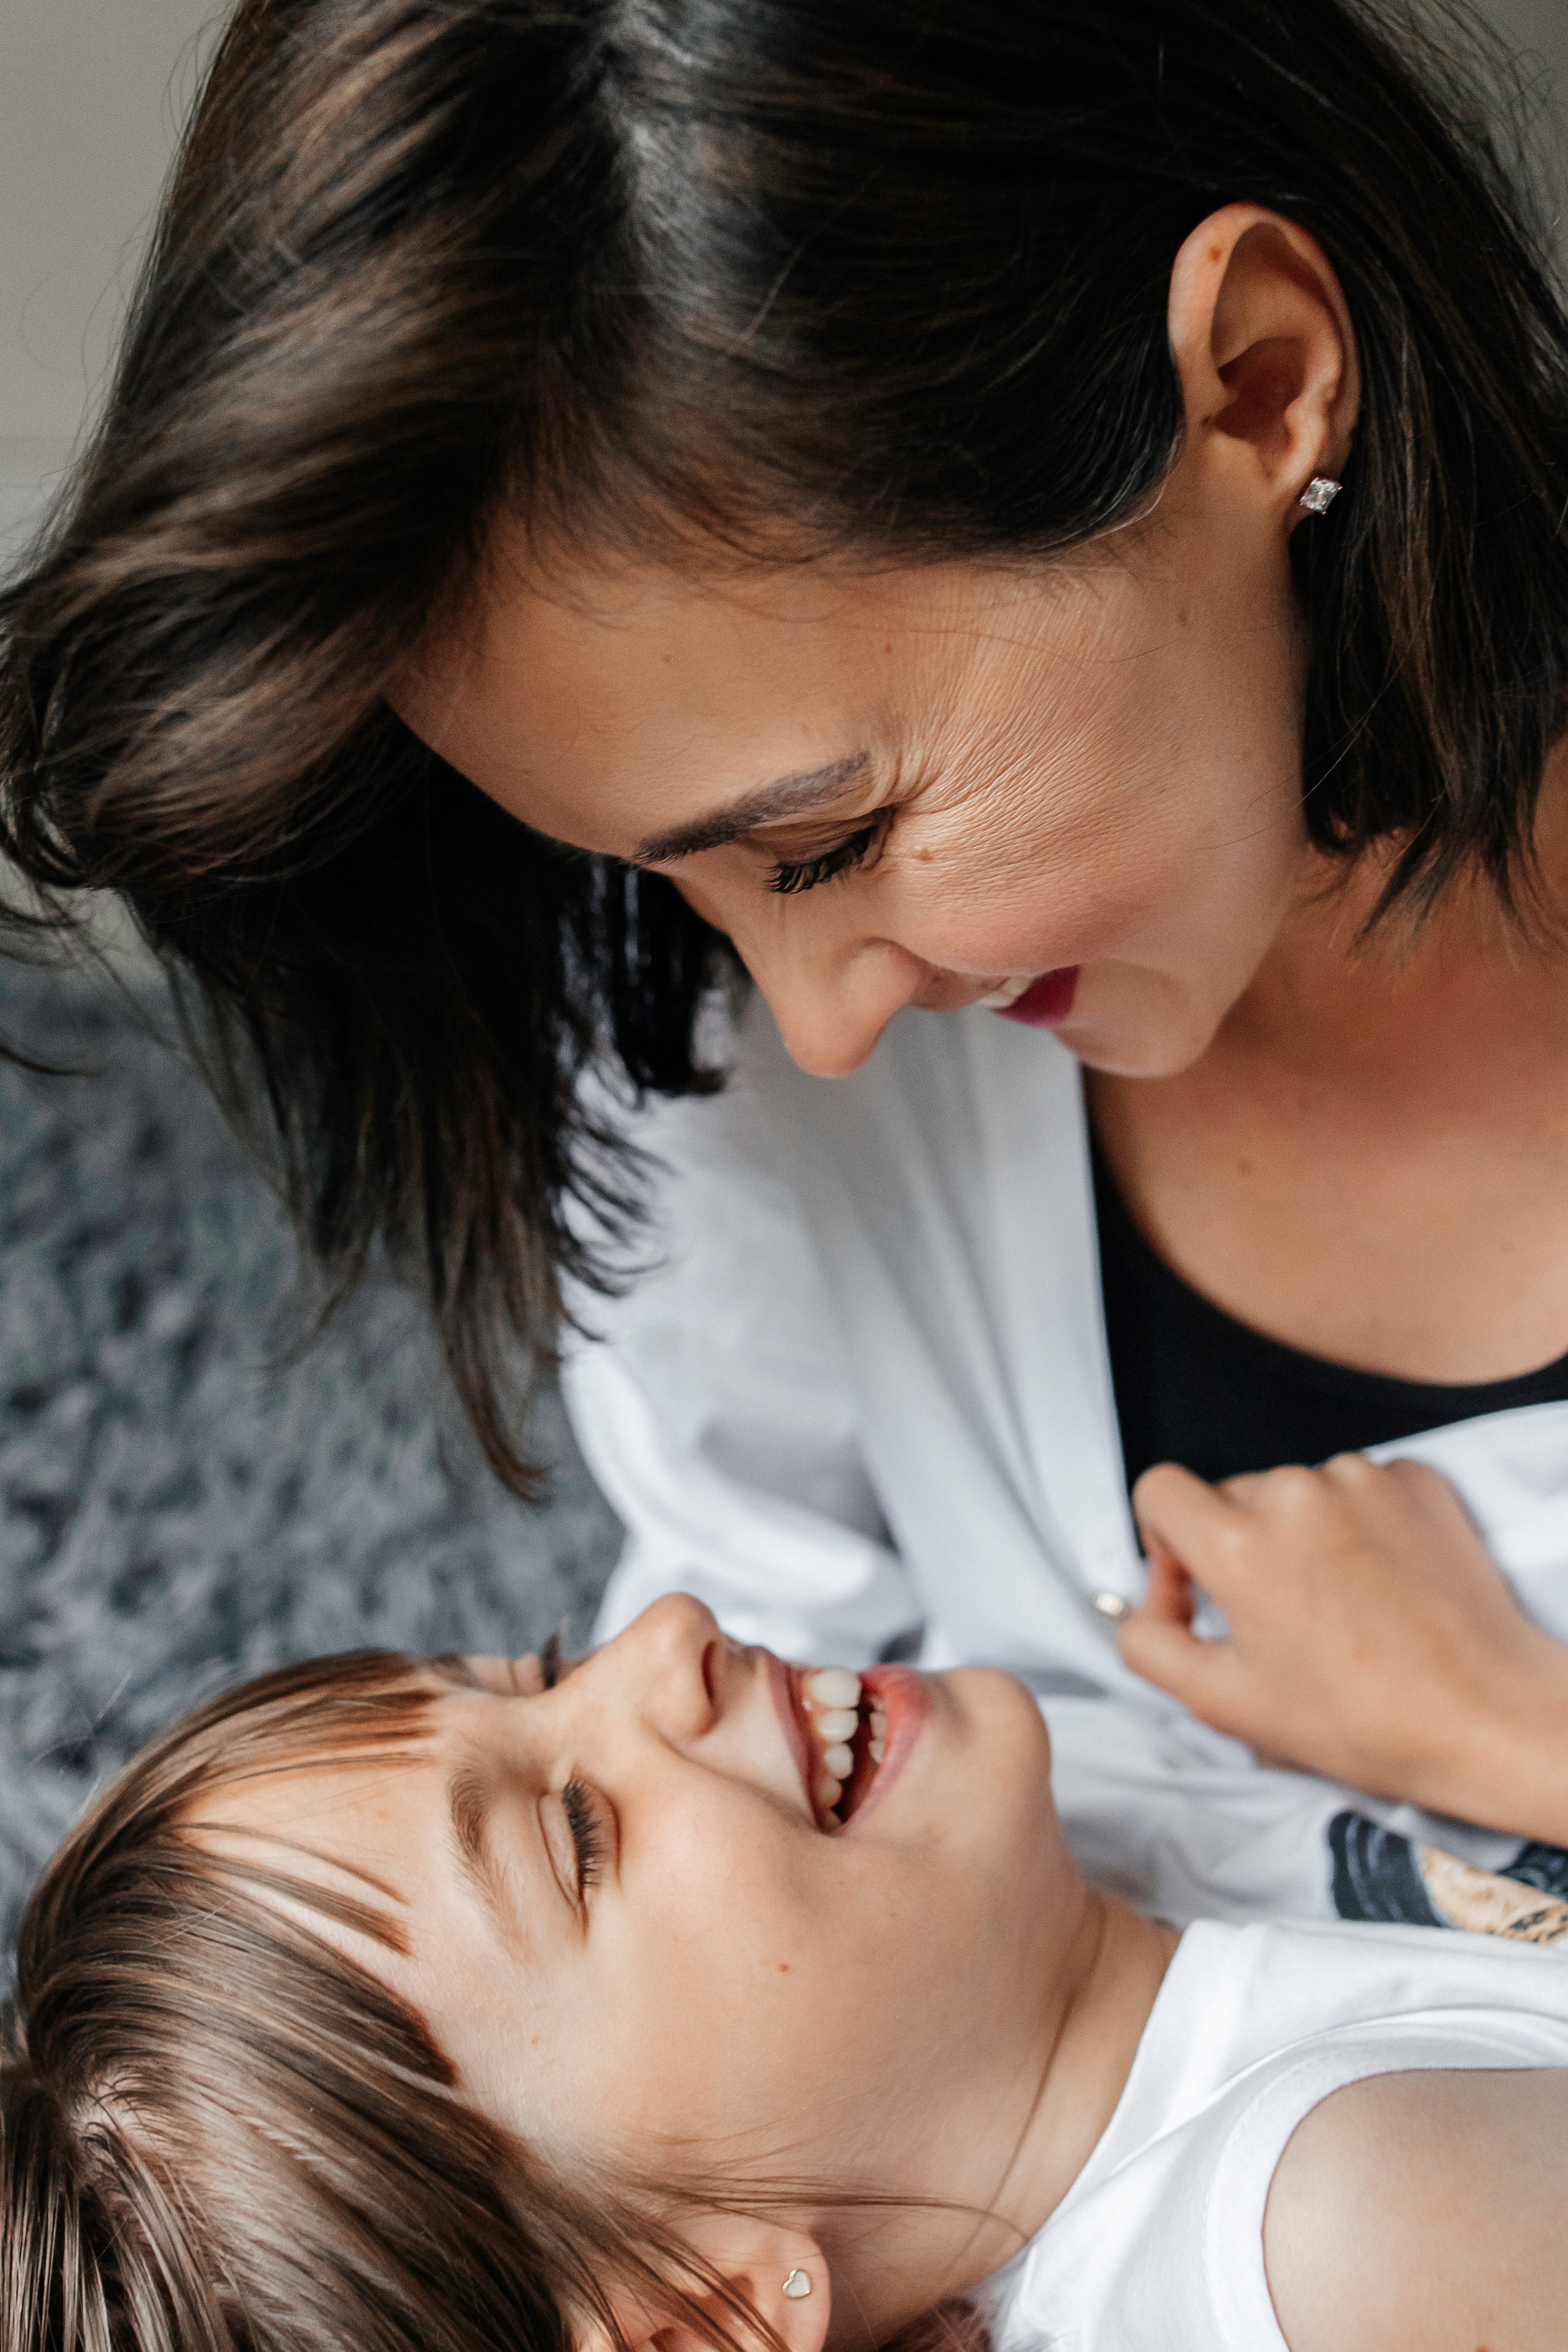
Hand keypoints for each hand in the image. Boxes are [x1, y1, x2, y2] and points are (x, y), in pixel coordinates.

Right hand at [1118, 1453, 1567, 1840]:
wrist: (1489, 1718)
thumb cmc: (1365, 1721)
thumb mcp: (1224, 1702)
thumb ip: (1149, 1643)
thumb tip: (1143, 1606)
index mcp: (1241, 1542)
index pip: (1159, 1491)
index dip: (1163, 1545)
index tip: (1198, 1590)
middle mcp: (1298, 1493)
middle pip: (1228, 1497)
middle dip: (1236, 1551)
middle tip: (1277, 1623)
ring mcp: (1363, 1480)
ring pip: (1294, 1495)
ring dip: (1299, 1540)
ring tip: (1340, 1611)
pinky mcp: (1416, 1480)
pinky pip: (1355, 1490)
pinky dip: (1355, 1530)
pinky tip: (1380, 1588)